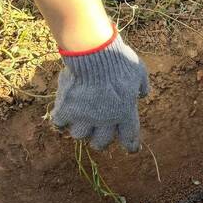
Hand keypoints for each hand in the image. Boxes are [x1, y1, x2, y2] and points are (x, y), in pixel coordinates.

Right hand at [52, 30, 148, 150]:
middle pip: (100, 143)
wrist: (94, 53)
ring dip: (80, 129)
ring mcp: (84, 116)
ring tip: (80, 121)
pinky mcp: (66, 109)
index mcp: (125, 112)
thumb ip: (142, 86)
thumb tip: (142, 94)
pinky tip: (62, 115)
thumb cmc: (119, 61)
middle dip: (100, 140)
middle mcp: (105, 119)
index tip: (132, 149)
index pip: (129, 137)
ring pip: (79, 135)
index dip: (131, 145)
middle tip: (98, 133)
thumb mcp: (139, 71)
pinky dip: (60, 121)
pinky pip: (59, 123)